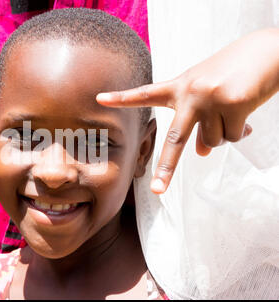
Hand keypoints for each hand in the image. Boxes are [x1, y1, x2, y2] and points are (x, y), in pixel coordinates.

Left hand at [97, 28, 278, 193]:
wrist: (266, 52)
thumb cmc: (231, 74)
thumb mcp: (207, 96)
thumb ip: (198, 123)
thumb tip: (202, 153)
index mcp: (178, 87)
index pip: (145, 93)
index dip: (122, 97)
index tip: (99, 99)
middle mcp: (190, 92)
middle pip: (174, 139)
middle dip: (166, 168)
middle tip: (157, 190)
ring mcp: (210, 98)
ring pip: (212, 141)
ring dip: (223, 134)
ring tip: (233, 112)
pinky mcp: (233, 103)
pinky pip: (233, 137)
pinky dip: (241, 132)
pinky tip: (246, 115)